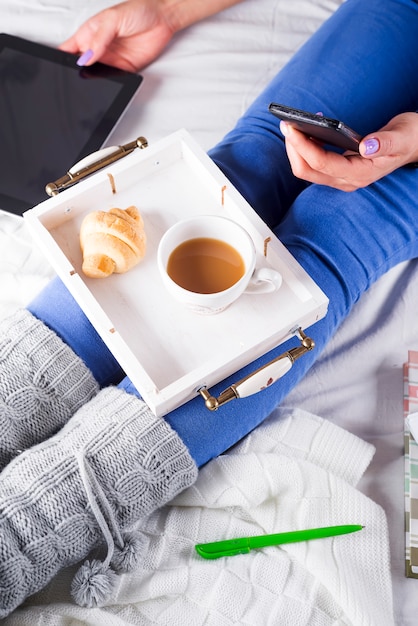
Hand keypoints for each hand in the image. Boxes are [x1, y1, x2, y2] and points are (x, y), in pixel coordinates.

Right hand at [59, 0, 242, 71]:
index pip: (69, 49)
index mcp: (89, 34)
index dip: (60, 58)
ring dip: (92, 80)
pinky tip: (107, 82)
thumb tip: (85, 57)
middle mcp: (98, 49)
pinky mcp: (124, 70)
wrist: (163, 19)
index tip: (53, 66)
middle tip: (73, 77)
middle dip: (75, 72)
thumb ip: (99, 39)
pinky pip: (113, 80)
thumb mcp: (112, 19)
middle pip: (80, 66)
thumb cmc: (137, 11)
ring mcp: (110, 61)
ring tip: (89, 81)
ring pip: (95, 75)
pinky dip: (110, 84)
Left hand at [280, 112, 417, 190]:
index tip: (291, 127)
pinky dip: (305, 147)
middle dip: (293, 149)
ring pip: (307, 169)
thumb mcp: (403, 137)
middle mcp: (347, 180)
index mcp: (360, 173)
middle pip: (307, 171)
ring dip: (296, 148)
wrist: (414, 144)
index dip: (303, 146)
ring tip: (294, 123)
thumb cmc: (409, 139)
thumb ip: (386, 142)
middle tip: (286, 123)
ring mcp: (341, 177)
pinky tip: (306, 129)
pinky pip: (313, 164)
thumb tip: (366, 146)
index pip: (323, 164)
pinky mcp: (338, 170)